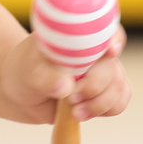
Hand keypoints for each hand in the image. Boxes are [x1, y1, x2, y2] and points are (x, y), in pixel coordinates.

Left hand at [0, 29, 130, 123]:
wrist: (23, 92)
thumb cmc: (25, 72)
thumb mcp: (29, 72)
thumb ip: (46, 78)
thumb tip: (65, 86)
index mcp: (78, 36)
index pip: (107, 30)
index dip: (115, 40)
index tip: (110, 51)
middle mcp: (95, 52)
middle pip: (112, 67)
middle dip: (94, 87)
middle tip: (71, 98)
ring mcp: (102, 73)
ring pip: (118, 87)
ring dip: (99, 104)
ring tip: (74, 111)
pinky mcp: (104, 93)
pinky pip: (118, 102)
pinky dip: (106, 110)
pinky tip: (82, 113)